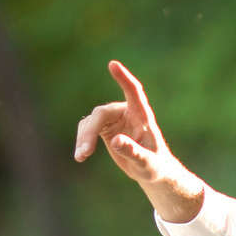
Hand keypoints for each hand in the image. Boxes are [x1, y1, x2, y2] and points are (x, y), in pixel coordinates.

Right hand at [72, 60, 206, 223]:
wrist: (150, 170)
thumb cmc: (154, 165)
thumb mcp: (146, 162)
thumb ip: (133, 151)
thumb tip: (116, 140)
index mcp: (142, 115)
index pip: (133, 91)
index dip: (123, 78)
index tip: (113, 64)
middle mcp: (126, 112)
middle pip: (102, 113)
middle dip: (91, 131)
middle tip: (85, 151)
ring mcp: (114, 119)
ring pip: (91, 121)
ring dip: (84, 138)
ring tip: (81, 156)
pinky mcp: (104, 128)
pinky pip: (87, 129)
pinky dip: (82, 141)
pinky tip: (81, 155)